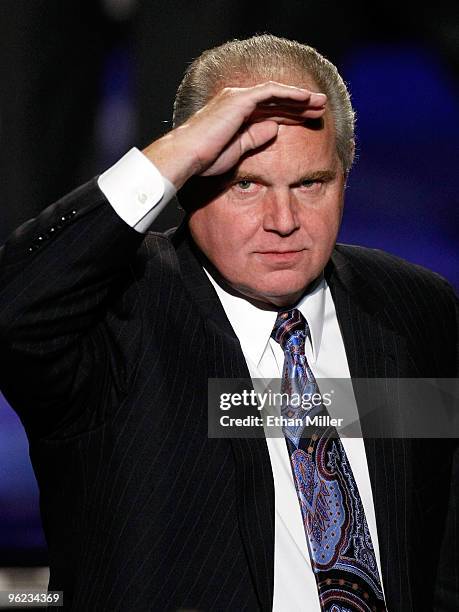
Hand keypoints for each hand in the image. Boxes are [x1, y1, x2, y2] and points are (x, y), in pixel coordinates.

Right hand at [142, 81, 326, 188]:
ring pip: (277, 94)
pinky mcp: (240, 100)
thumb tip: (275, 129)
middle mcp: (238, 102)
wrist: (188, 157)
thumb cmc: (206, 159)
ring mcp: (238, 98)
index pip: (270, 112)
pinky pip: (271, 93)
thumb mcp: (238, 150)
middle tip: (321, 107)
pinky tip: (305, 98)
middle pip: (276, 101)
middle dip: (300, 104)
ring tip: (319, 102)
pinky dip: (289, 94)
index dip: (291, 115)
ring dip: (300, 98)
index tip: (309, 119)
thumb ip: (256, 138)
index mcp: (236, 114)